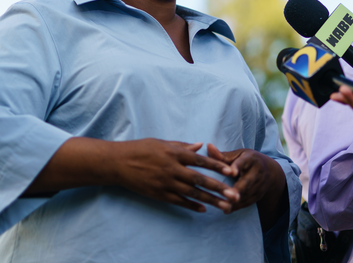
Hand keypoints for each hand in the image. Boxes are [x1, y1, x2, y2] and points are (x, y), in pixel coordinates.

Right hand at [112, 139, 239, 212]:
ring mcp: (165, 183)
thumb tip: (201, 145)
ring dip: (210, 200)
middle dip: (219, 188)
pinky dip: (192, 205)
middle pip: (200, 180)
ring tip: (225, 206)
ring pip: (192, 193)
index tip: (231, 171)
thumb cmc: (140, 149)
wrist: (118, 163)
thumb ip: (182, 145)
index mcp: (174, 153)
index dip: (217, 166)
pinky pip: (179, 201)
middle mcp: (172, 169)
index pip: (200, 160)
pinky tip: (203, 209)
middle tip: (235, 194)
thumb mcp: (161, 142)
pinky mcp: (159, 194)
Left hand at [205, 144, 284, 217]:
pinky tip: (226, 210)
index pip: (243, 162)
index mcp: (251, 159)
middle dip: (239, 189)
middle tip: (228, 195)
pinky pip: (248, 202)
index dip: (238, 167)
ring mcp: (260, 185)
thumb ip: (222, 155)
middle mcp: (258, 172)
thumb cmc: (247, 160)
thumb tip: (208, 146)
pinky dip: (238, 207)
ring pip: (248, 194)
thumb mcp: (238, 155)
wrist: (270, 171)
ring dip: (237, 201)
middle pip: (248, 181)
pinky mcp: (259, 195)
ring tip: (224, 206)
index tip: (231, 173)